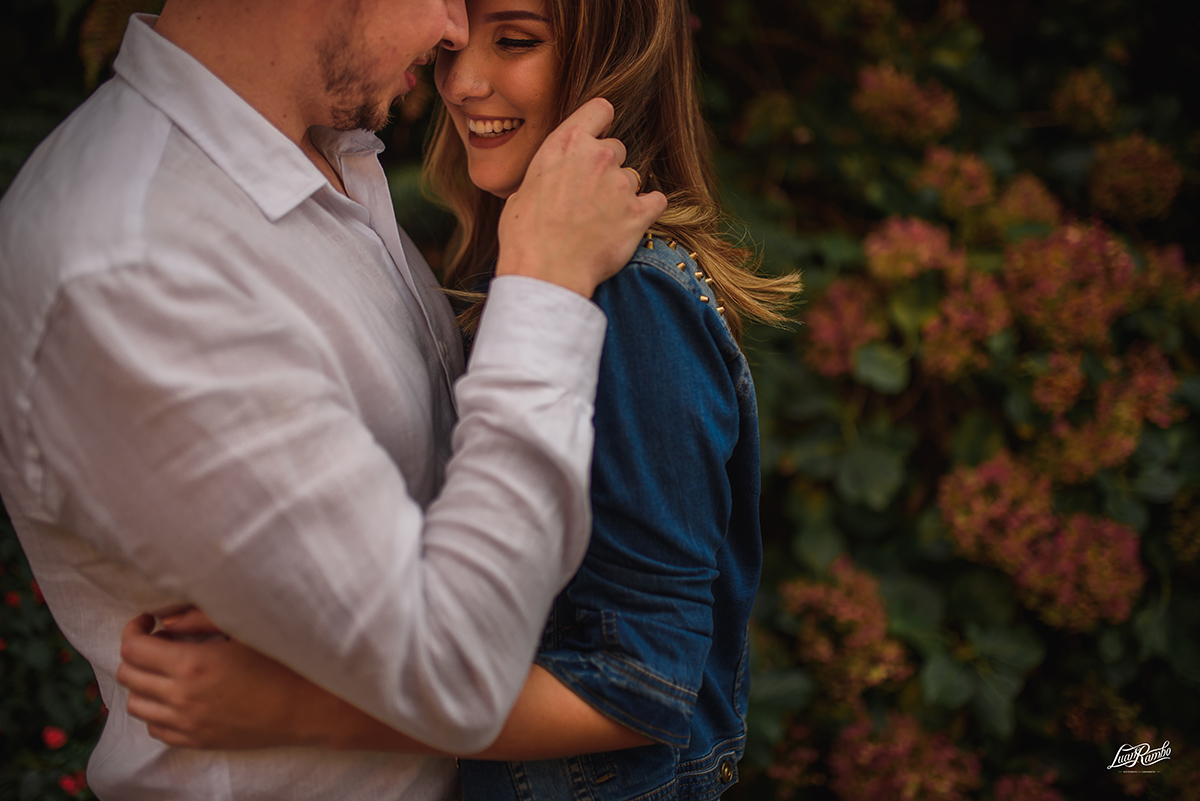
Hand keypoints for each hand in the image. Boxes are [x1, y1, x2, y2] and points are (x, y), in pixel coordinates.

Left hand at [116, 614, 323, 748]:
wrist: (304, 706)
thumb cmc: (279, 661)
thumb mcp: (243, 629)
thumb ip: (199, 619)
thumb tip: (167, 619)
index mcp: (191, 663)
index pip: (133, 647)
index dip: (133, 629)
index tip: (148, 621)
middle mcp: (181, 696)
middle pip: (128, 674)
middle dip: (136, 652)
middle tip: (160, 641)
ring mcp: (186, 723)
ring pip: (135, 704)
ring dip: (143, 682)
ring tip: (166, 669)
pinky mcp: (195, 740)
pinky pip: (155, 728)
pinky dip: (156, 709)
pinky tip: (177, 695)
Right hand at [496, 98, 667, 296]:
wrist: (546, 270)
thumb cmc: (525, 234)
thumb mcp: (524, 188)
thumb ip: (550, 171)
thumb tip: (554, 178)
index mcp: (566, 143)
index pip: (600, 109)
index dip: (601, 122)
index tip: (598, 136)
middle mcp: (598, 156)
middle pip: (617, 148)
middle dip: (607, 167)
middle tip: (590, 195)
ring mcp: (621, 184)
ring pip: (633, 178)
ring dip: (622, 193)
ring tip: (601, 219)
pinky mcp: (639, 213)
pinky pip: (656, 201)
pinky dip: (647, 210)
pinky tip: (630, 223)